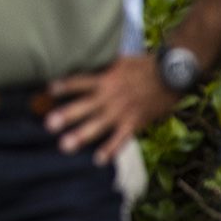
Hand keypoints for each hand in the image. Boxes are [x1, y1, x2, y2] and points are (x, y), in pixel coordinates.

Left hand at [46, 56, 177, 162]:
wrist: (172, 74)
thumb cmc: (146, 65)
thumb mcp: (122, 60)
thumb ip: (104, 66)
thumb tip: (90, 60)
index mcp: (106, 79)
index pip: (81, 82)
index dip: (65, 86)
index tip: (48, 90)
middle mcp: (110, 96)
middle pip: (85, 106)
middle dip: (67, 115)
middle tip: (48, 124)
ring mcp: (122, 111)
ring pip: (99, 125)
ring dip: (82, 136)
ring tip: (65, 146)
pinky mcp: (135, 122)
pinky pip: (121, 138)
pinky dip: (110, 149)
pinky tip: (98, 160)